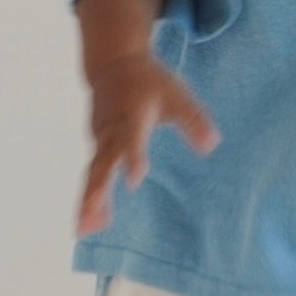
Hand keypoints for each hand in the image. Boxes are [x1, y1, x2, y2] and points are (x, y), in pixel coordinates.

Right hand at [78, 55, 218, 235]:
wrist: (113, 64)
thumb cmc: (149, 82)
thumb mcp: (176, 94)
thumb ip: (193, 120)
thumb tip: (212, 145)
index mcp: (132, 117)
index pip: (133, 139)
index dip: (134, 158)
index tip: (135, 179)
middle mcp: (111, 131)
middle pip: (103, 164)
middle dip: (96, 191)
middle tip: (90, 216)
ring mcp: (100, 140)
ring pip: (93, 174)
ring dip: (87, 201)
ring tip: (83, 231)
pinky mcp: (97, 147)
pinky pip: (92, 175)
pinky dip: (89, 197)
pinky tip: (91, 223)